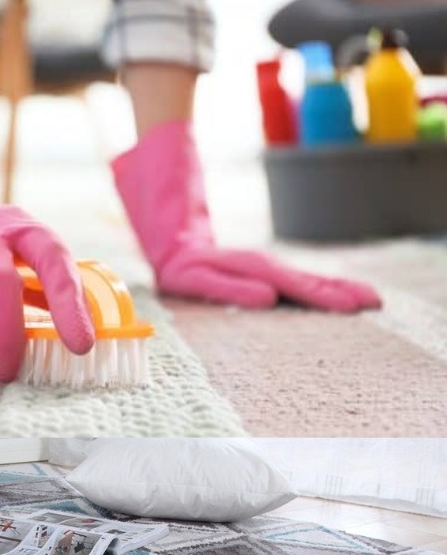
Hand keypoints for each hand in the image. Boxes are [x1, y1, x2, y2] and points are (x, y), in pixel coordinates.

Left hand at [158, 242, 381, 311]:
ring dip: (343, 290)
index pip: (296, 287)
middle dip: (345, 292)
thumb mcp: (197, 280)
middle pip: (313, 282)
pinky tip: (342, 298)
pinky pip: (304, 283)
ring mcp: (273, 270)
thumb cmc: (183, 269)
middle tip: (376, 304)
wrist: (178, 246)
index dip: (324, 297)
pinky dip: (327, 290)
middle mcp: (270, 268)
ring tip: (372, 301)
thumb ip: (231, 289)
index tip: (351, 307)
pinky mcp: (272, 276)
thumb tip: (268, 298)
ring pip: (313, 281)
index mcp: (256, 270)